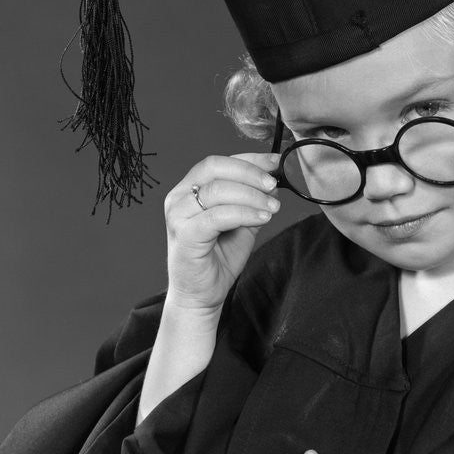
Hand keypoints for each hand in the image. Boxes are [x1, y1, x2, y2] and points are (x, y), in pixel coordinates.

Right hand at [163, 152, 281, 312]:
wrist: (202, 294)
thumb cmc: (218, 258)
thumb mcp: (243, 222)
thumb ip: (253, 201)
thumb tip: (273, 182)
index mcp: (189, 189)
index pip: (219, 162)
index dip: (249, 159)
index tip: (276, 162)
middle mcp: (178, 197)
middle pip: (215, 168)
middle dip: (250, 173)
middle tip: (274, 185)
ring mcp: (178, 215)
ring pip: (218, 191)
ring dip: (252, 196)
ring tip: (272, 208)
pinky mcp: (184, 235)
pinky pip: (218, 216)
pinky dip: (244, 213)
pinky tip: (262, 219)